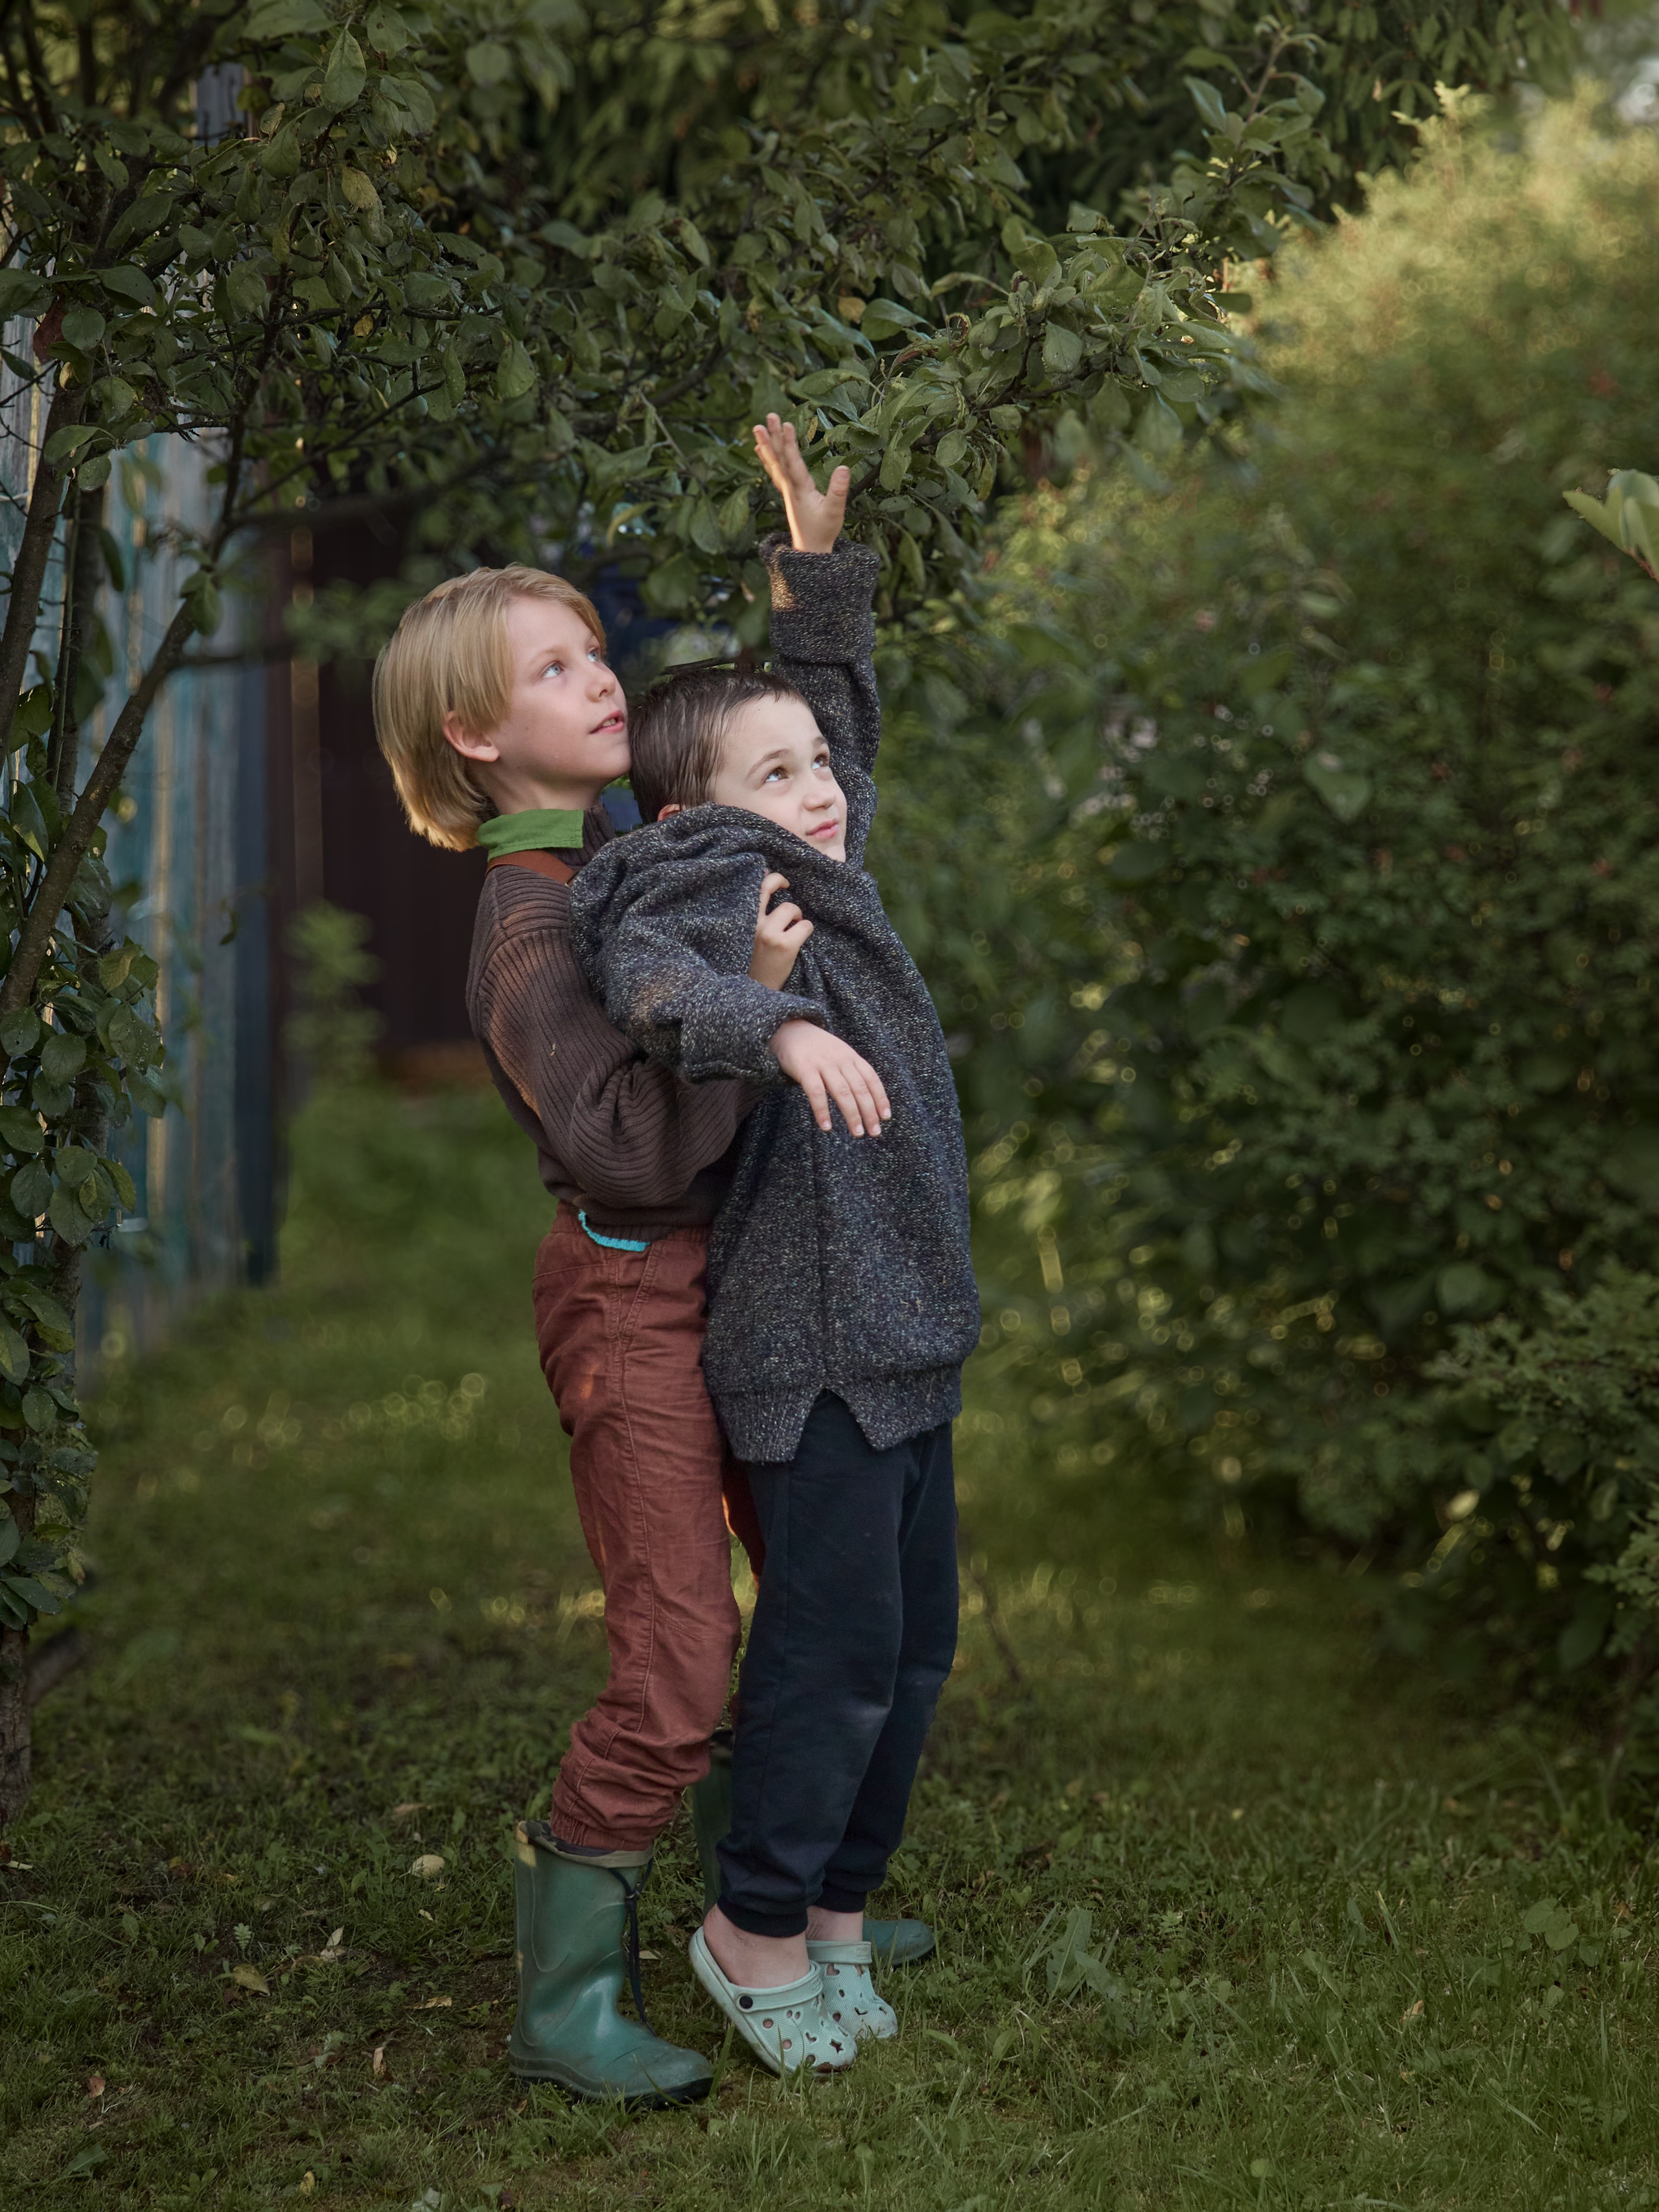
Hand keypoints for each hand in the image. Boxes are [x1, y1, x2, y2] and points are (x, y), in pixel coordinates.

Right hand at [749, 870, 812, 990]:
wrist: (756, 990)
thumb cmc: (753, 961)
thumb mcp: (747, 935)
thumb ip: (755, 915)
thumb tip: (769, 884)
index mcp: (742, 920)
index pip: (753, 887)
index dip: (767, 877)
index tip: (777, 881)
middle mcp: (752, 923)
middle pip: (768, 886)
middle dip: (780, 880)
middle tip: (788, 886)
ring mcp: (768, 933)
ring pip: (791, 908)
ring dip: (797, 917)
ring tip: (793, 930)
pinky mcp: (784, 944)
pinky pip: (805, 925)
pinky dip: (806, 930)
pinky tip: (799, 941)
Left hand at [753, 413, 849, 554]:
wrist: (810, 550)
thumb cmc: (824, 531)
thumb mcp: (835, 512)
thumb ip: (839, 491)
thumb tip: (844, 467)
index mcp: (800, 490)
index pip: (793, 462)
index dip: (789, 443)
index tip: (786, 424)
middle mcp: (789, 488)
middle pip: (780, 458)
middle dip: (774, 437)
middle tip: (768, 416)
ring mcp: (786, 490)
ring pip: (774, 463)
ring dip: (767, 444)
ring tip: (757, 427)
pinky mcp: (787, 493)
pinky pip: (774, 471)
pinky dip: (767, 458)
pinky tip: (760, 448)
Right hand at [770, 1019, 890, 1137]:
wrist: (789, 1029)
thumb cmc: (816, 1048)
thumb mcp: (839, 1053)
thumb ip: (850, 1071)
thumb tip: (865, 1099)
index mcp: (851, 1056)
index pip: (871, 1079)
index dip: (880, 1098)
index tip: (885, 1117)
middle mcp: (840, 1060)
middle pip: (860, 1089)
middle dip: (869, 1112)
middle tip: (874, 1132)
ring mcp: (823, 1064)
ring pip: (842, 1092)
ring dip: (852, 1115)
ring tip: (857, 1133)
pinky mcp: (804, 1069)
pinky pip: (816, 1093)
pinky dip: (822, 1111)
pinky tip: (826, 1127)